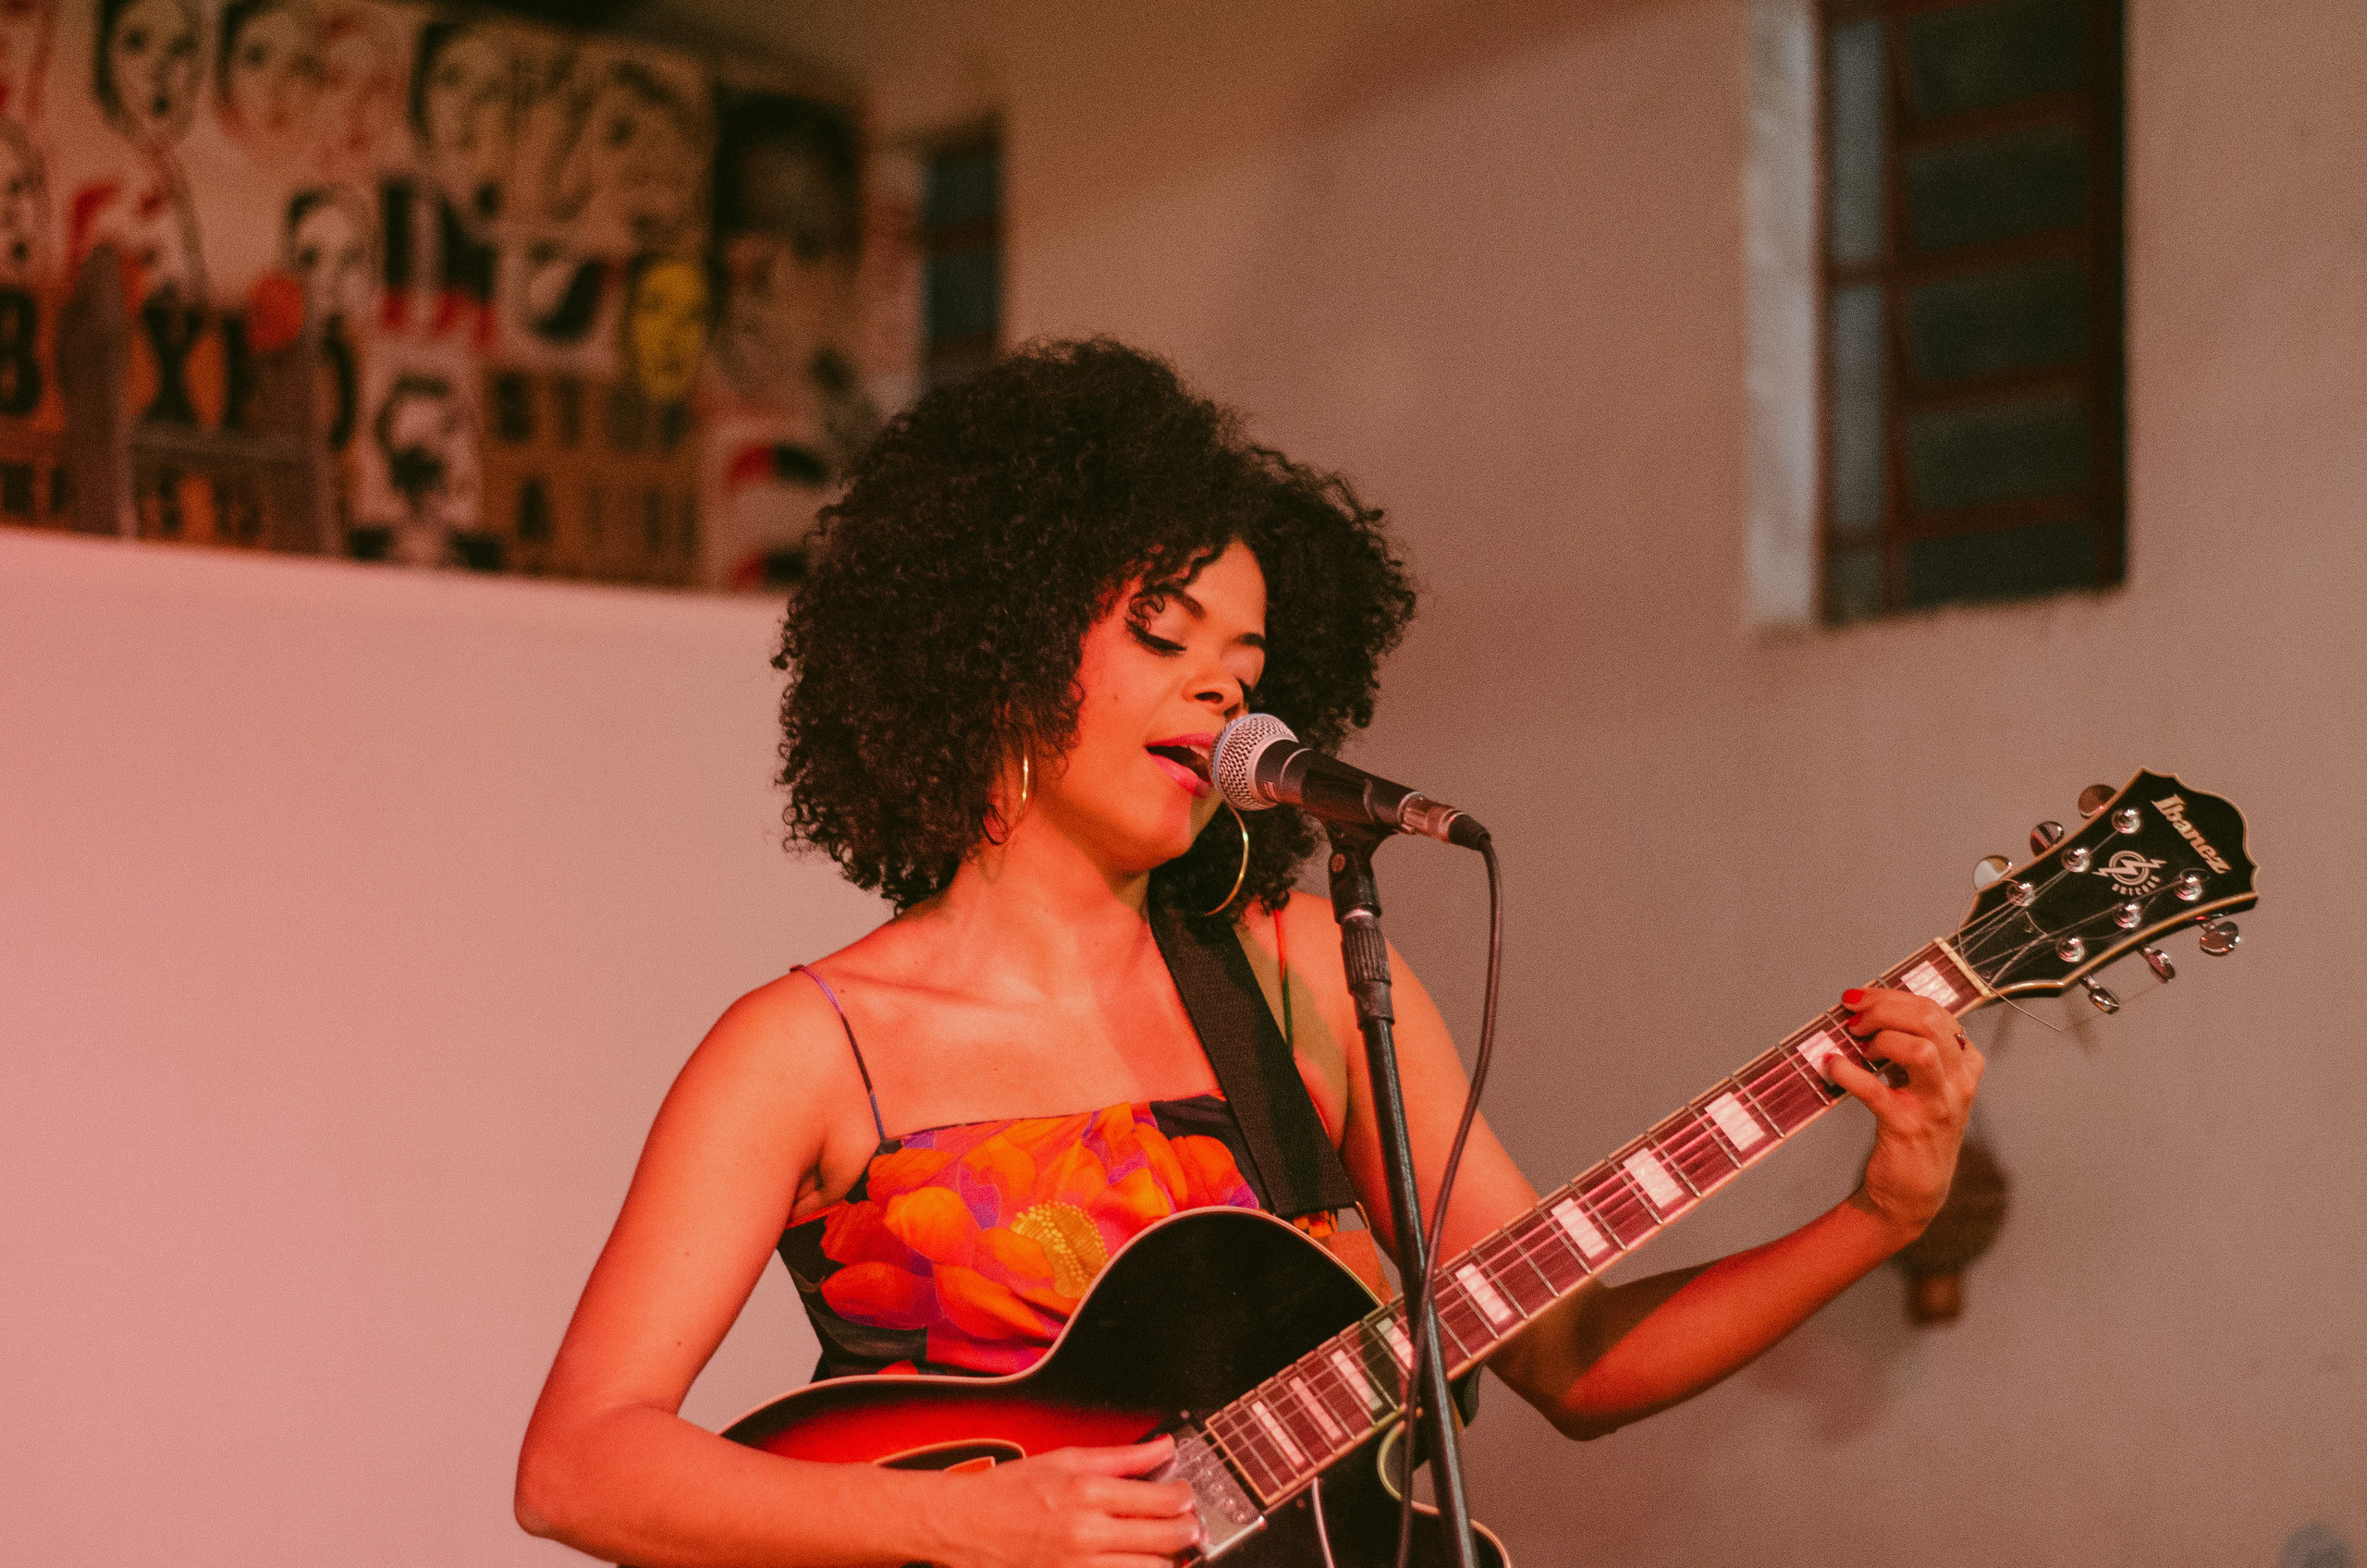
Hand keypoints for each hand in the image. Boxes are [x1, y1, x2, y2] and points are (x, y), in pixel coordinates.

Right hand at [921, 1437, 1200, 1567]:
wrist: (963, 1524)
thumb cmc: (1008, 1491)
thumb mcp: (1065, 1458)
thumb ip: (1121, 1456)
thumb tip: (1162, 1447)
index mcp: (1087, 1492)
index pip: (1161, 1500)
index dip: (1184, 1498)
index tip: (1185, 1495)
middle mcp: (1086, 1533)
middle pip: (1166, 1539)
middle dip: (1187, 1531)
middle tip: (1188, 1525)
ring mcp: (1078, 1567)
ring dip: (1166, 1559)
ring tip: (1164, 1548)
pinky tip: (1134, 1561)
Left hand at [1825, 987, 1985, 1243]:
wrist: (1913, 1191)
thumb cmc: (1915, 1128)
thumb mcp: (1927, 1084)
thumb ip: (1911, 1046)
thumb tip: (1869, 1011)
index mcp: (1965, 1065)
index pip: (1936, 1012)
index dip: (1893, 997)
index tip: (1861, 999)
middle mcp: (1957, 1082)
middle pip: (1930, 1021)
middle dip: (1885, 1008)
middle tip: (1854, 1018)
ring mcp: (1935, 1106)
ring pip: (1920, 1049)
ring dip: (1881, 1037)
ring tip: (1857, 1044)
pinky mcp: (1906, 1127)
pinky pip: (1876, 1090)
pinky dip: (1848, 1072)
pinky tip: (1832, 1066)